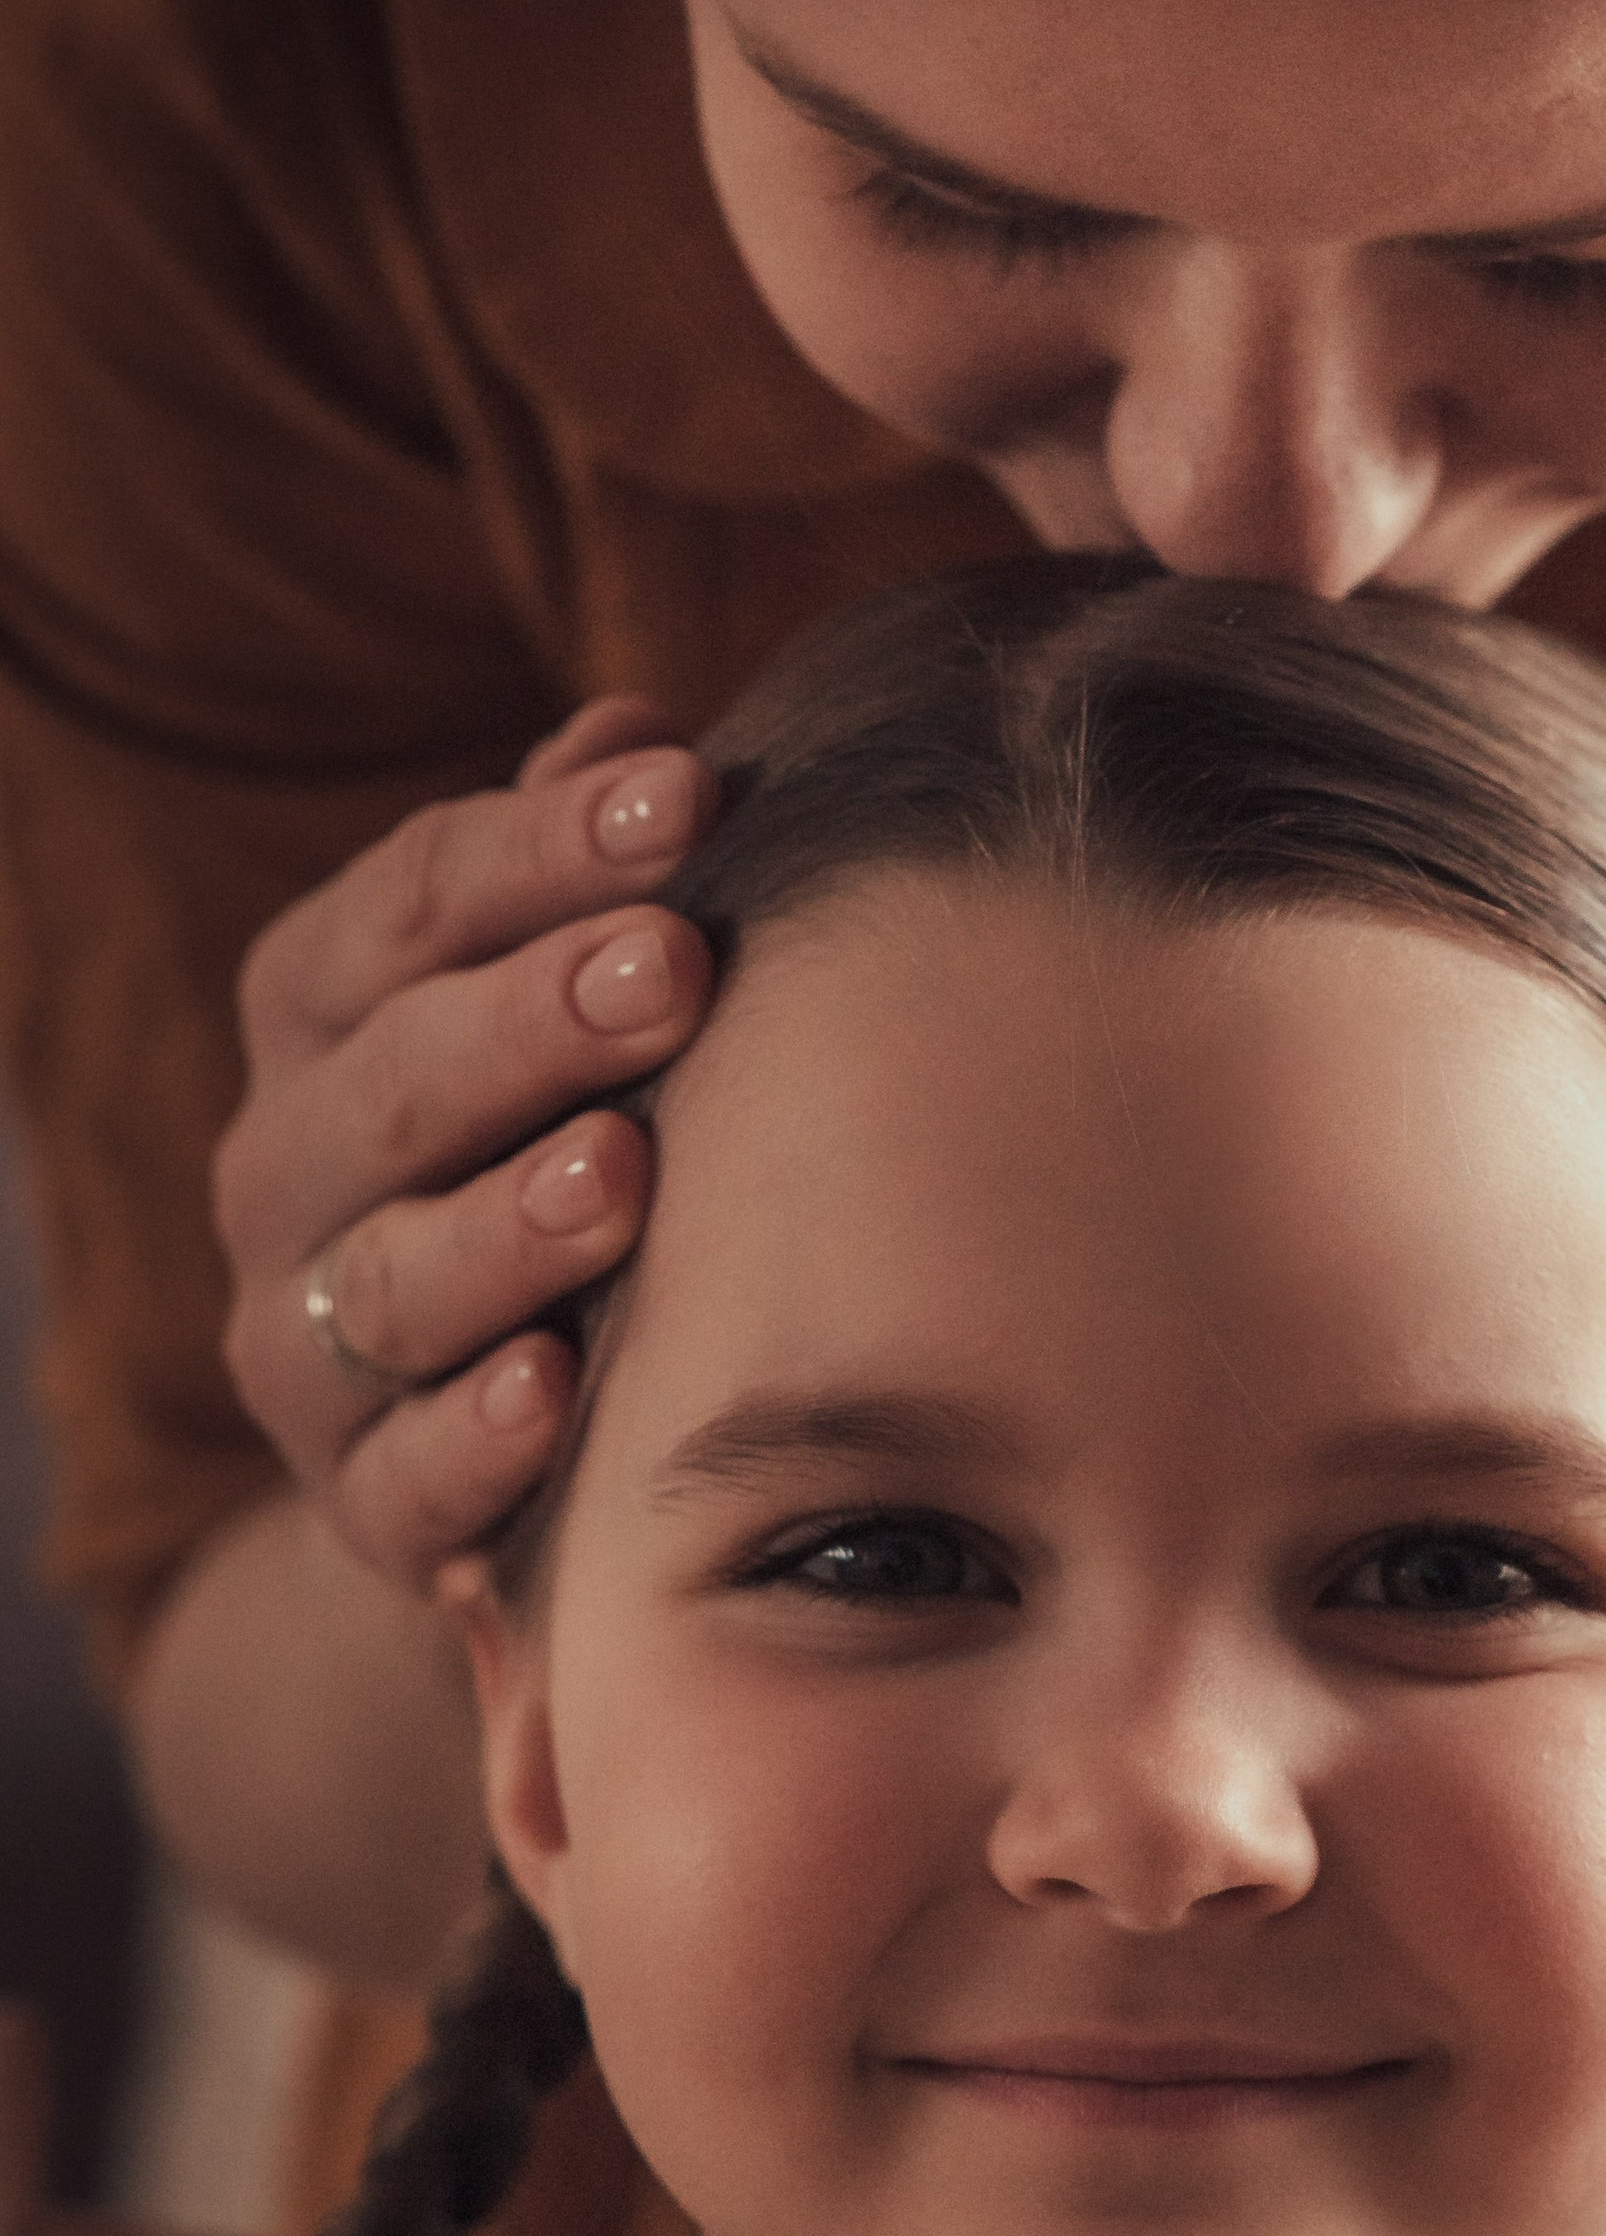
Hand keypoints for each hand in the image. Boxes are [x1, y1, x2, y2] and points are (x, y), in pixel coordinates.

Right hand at [214, 700, 715, 1592]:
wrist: (486, 1440)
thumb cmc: (550, 1151)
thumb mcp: (553, 1007)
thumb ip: (577, 880)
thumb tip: (630, 732)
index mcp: (322, 1019)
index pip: (412, 906)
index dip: (544, 848)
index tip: (689, 794)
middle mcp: (286, 1174)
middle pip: (395, 1083)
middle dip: (533, 1022)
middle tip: (672, 969)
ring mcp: (311, 1347)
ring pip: (394, 1280)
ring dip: (507, 1226)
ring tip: (623, 1173)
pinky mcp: (361, 1504)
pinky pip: (406, 1477)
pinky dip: (477, 1438)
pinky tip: (559, 1389)